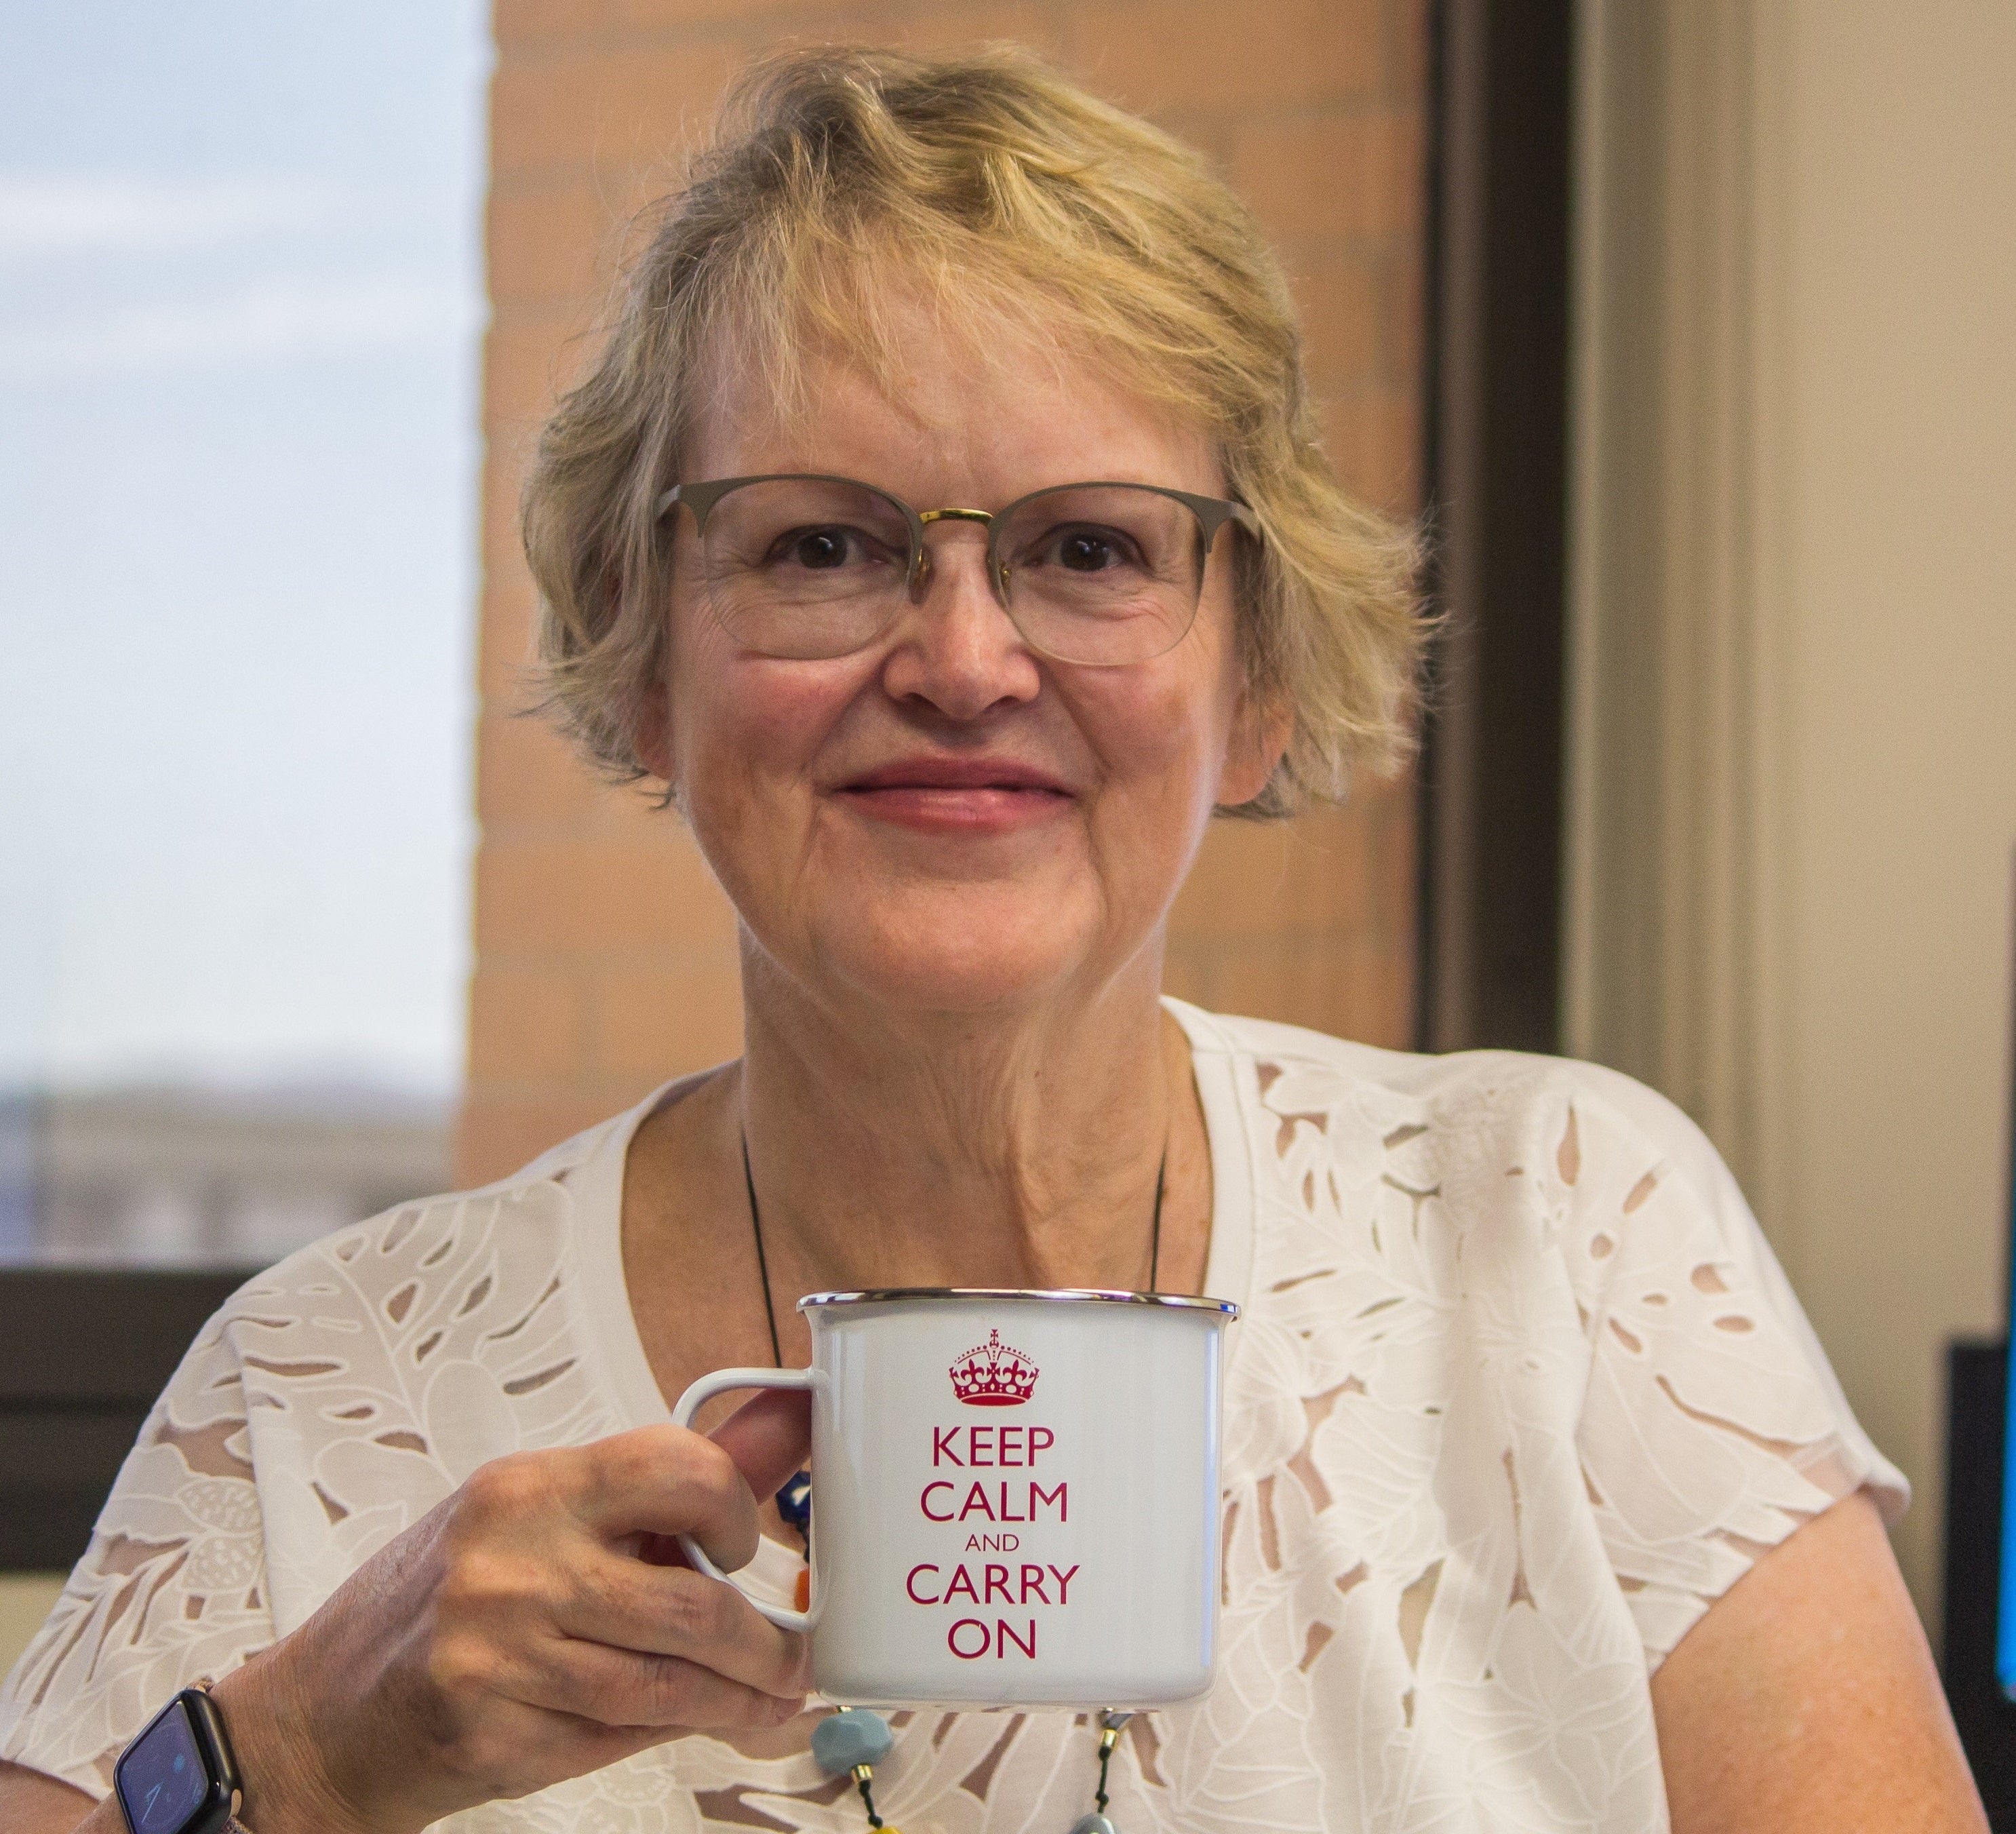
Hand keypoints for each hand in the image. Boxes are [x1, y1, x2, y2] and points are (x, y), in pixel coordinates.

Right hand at [211, 1390, 812, 1833]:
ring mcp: (497, 1654)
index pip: (673, 1467)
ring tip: (769, 1699)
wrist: (318, 1715)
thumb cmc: (441, 1603)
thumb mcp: (537, 1517)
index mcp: (529, 1488)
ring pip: (667, 1684)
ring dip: (739, 1700)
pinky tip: (705, 1724)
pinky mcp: (492, 1735)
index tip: (752, 1539)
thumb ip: (664, 1482)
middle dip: (763, 1641)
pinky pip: (620, 1737)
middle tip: (791, 1654)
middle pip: (690, 1601)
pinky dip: (678, 1734)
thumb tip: (789, 1423)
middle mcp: (511, 1563)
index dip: (736, 1506)